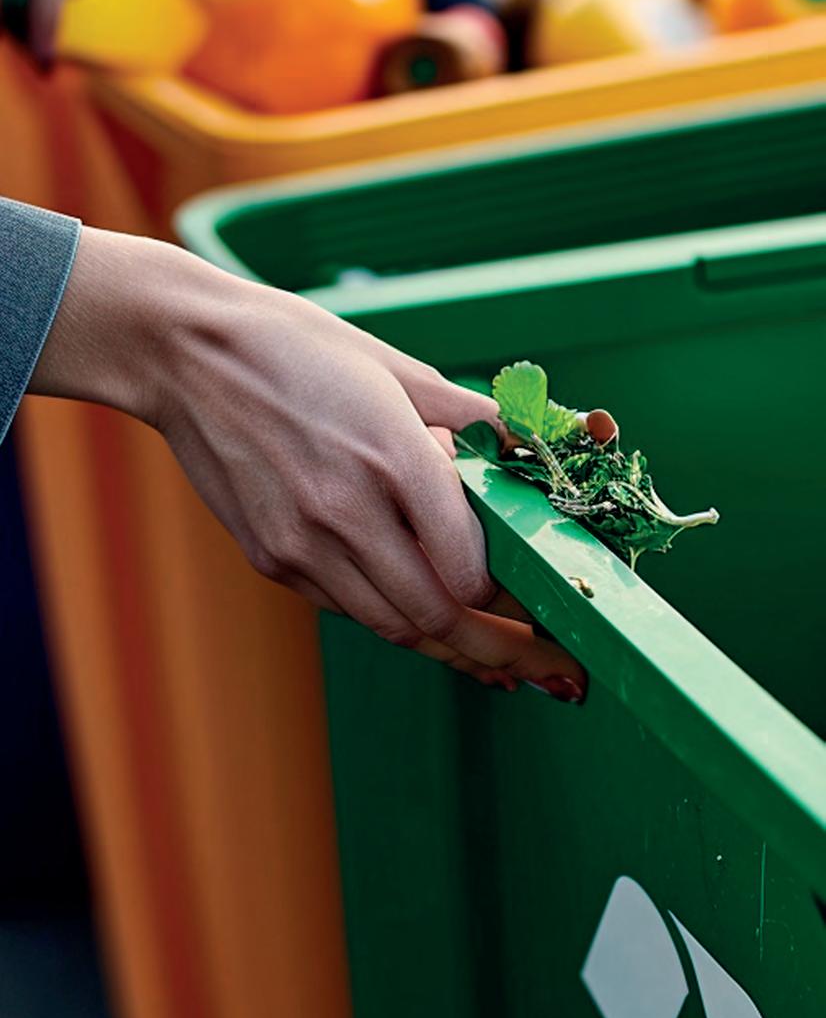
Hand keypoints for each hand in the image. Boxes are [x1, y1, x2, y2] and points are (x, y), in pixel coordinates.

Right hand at [32, 228, 587, 699]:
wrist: (188, 354)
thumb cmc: (300, 349)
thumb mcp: (399, 370)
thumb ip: (478, 421)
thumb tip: (554, 443)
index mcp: (391, 456)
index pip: (470, 567)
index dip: (514, 595)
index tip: (546, 601)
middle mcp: (344, 511)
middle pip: (439, 616)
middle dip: (502, 650)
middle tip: (551, 668)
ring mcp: (301, 544)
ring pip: (394, 626)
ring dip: (454, 649)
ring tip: (503, 663)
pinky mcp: (271, 559)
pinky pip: (350, 607)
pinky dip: (396, 617)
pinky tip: (430, 619)